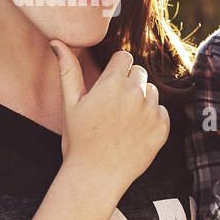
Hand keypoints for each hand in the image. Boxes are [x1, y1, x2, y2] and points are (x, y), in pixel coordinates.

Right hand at [53, 43, 169, 195]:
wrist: (96, 176)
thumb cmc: (78, 140)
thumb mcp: (70, 103)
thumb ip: (68, 70)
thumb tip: (56, 42)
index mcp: (112, 84)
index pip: (124, 57)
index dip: (115, 69)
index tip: (108, 84)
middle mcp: (135, 94)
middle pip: (139, 72)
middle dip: (128, 82)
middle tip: (112, 106)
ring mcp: (151, 111)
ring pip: (152, 91)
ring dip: (141, 99)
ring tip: (122, 120)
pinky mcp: (163, 128)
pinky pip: (162, 111)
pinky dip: (151, 118)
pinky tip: (133, 132)